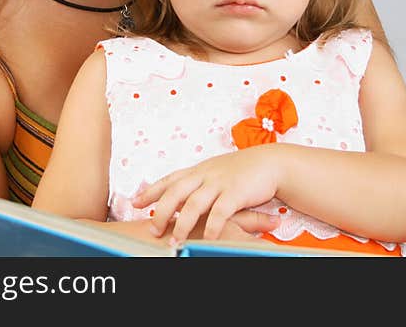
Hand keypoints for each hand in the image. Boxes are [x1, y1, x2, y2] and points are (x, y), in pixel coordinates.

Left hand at [132, 145, 280, 241]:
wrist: (270, 163)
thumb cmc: (243, 170)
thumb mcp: (216, 171)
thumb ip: (199, 182)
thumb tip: (180, 197)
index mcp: (199, 170)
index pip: (170, 179)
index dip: (151, 191)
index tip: (135, 202)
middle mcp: (205, 174)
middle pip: (175, 192)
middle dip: (161, 211)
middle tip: (153, 229)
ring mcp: (219, 183)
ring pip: (193, 204)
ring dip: (182, 225)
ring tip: (174, 242)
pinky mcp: (235, 192)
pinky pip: (220, 212)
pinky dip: (212, 227)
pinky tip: (207, 239)